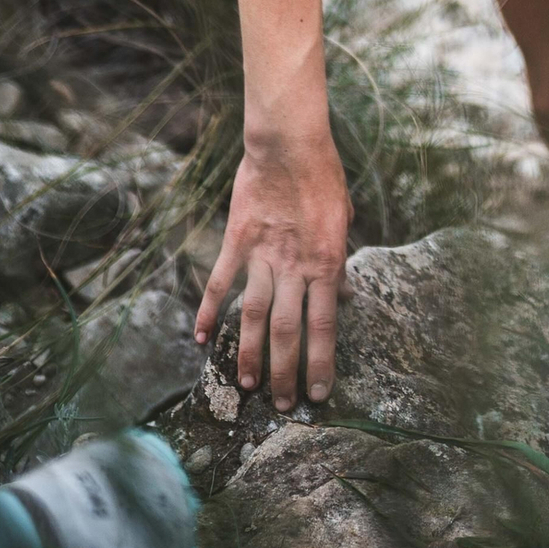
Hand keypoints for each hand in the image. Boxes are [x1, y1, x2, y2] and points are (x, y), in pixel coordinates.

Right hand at [194, 143, 352, 408]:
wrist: (290, 142)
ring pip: (255, 316)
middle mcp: (295, 266)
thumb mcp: (344, 220)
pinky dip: (209, 312)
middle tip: (281, 405)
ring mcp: (263, 255)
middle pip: (289, 331)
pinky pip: (220, 283)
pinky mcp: (237, 242)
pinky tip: (201, 340)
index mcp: (327, 262)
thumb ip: (340, 262)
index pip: (325, 326)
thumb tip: (346, 297)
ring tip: (248, 386)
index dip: (320, 364)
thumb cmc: (323, 177)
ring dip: (250, 353)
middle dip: (285, 372)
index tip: (317, 395)